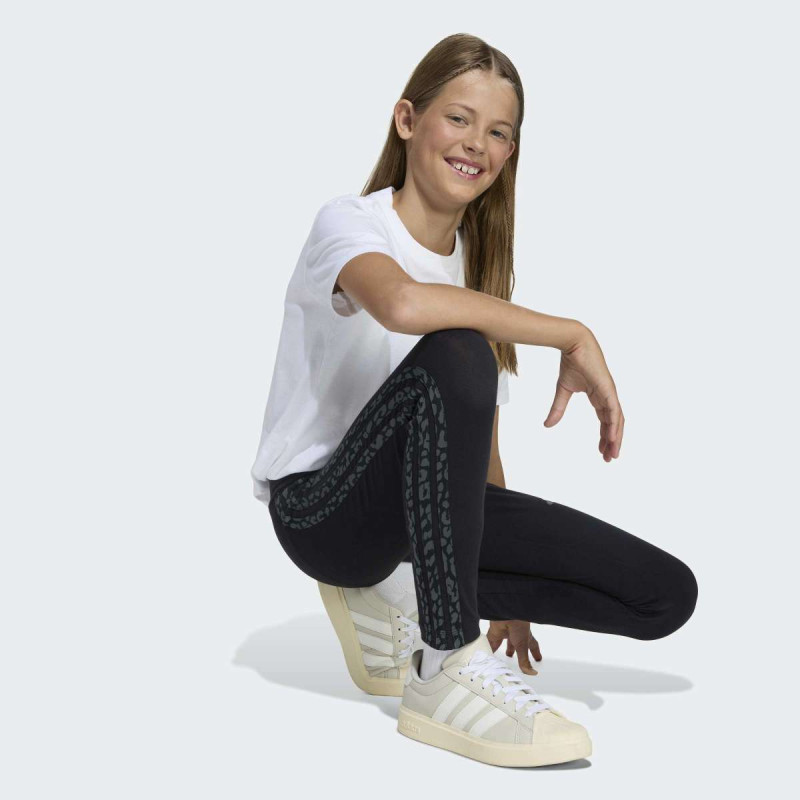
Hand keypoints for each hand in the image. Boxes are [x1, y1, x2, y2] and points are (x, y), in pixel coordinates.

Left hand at [486, 620, 541, 675]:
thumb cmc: (518, 623)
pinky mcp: (494, 631)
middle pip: (514, 644)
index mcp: (525, 637)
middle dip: (513, 650)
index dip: (535, 652)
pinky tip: (485, 652)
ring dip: (499, 648)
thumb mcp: (523, 645)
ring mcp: (504, 632)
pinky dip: (487, 647)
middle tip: (510, 656)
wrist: (506, 611)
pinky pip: (489, 641)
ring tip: (497, 656)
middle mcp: (515, 634)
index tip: (538, 659)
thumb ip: (524, 660)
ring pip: (501, 642)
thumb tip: (532, 672)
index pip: (532, 646)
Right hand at [544, 326, 624, 461]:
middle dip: (612, 441)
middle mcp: (607, 396)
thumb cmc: (570, 362)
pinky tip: (613, 438)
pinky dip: (614, 425)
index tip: (602, 451)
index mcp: (599, 396)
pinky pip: (614, 411)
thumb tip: (547, 425)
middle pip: (614, 423)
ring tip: (613, 453)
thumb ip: (558, 408)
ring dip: (616, 438)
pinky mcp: (608, 389)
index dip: (605, 436)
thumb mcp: (562, 390)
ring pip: (617, 420)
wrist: (573, 343)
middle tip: (610, 458)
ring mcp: (610, 392)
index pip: (605, 420)